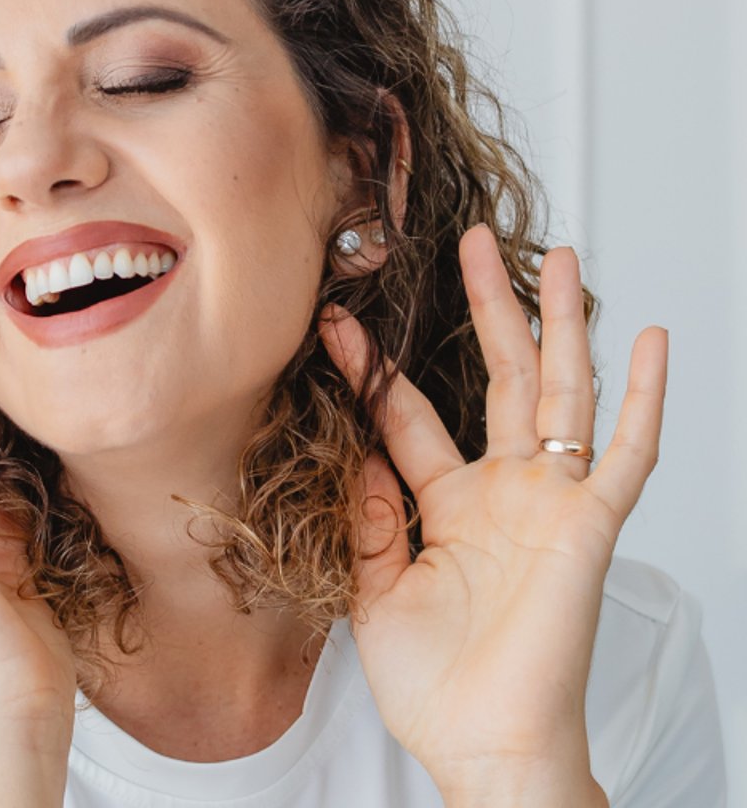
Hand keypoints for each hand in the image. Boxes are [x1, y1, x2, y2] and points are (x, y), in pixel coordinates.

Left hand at [320, 224, 663, 803]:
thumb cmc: (434, 684)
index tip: (338, 320)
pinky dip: (642, 399)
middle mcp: (503, 493)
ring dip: (559, 326)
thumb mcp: (372, 590)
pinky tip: (648, 340)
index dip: (376, 369)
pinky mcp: (588, 528)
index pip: (409, 417)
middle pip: (497, 378)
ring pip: (559, 394)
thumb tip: (352, 456)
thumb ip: (367, 520)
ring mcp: (549, 505)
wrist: (481, 744)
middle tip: (469, 242)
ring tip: (556, 256)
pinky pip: (624, 455)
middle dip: (485, 309)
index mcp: (446, 506)